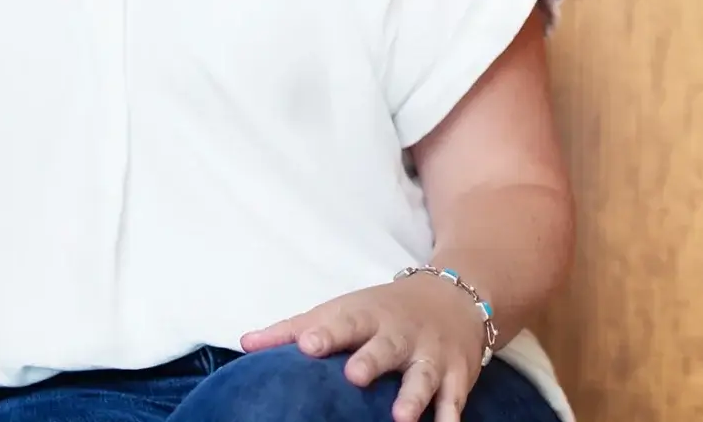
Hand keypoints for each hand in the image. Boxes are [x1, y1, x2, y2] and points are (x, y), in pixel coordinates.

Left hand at [242, 274, 488, 421]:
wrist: (455, 294)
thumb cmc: (383, 310)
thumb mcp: (342, 311)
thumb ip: (293, 329)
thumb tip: (244, 343)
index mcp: (367, 316)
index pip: (344, 322)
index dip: (326, 334)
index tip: (307, 346)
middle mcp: (401, 333)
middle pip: (385, 346)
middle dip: (372, 360)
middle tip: (354, 376)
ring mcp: (431, 353)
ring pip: (422, 375)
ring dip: (413, 395)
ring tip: (401, 418)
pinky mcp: (458, 373)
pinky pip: (455, 397)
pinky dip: (451, 415)